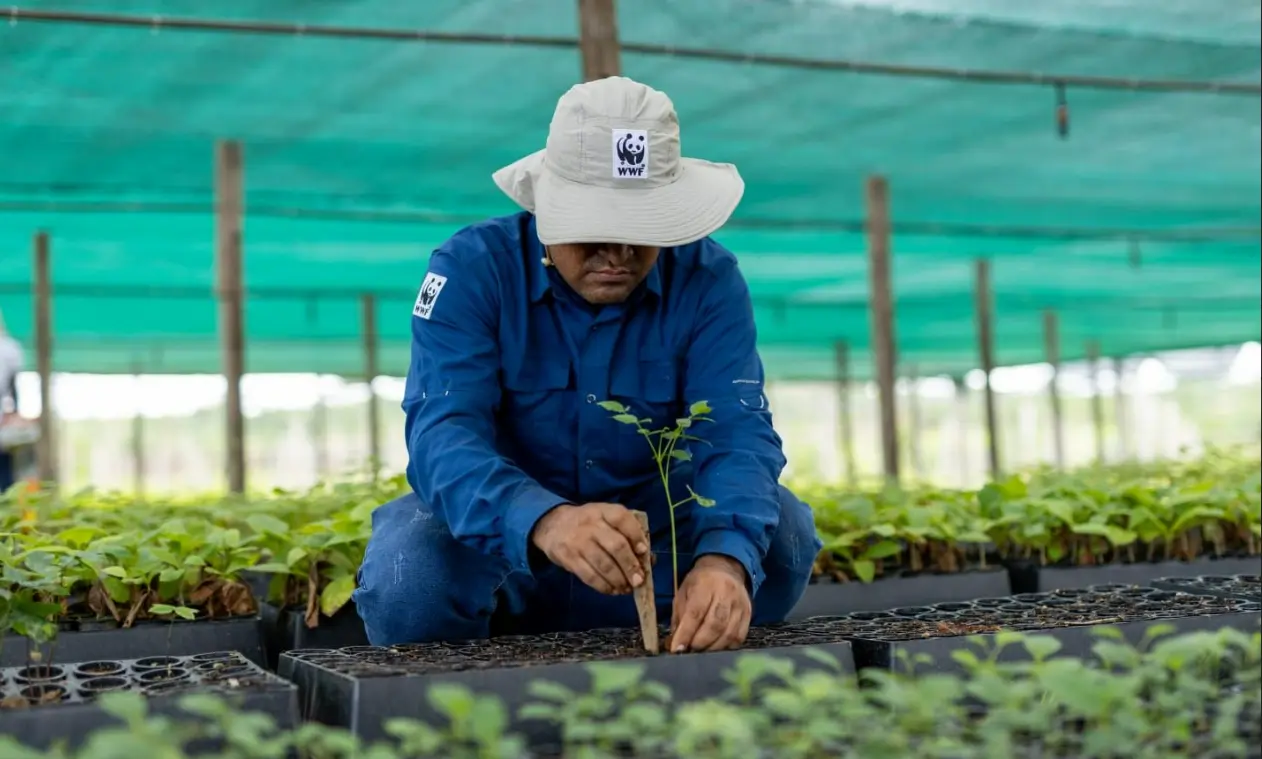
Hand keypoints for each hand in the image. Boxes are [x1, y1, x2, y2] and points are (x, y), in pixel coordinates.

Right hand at [531, 502, 649, 594]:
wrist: (552, 525)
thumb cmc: (588, 524)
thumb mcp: (605, 519)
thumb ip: (626, 534)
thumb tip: (648, 560)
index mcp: (603, 511)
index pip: (622, 518)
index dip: (636, 535)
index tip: (644, 551)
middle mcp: (591, 524)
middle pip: (616, 545)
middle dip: (630, 565)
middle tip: (639, 580)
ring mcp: (578, 542)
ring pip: (603, 564)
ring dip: (619, 579)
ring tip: (627, 588)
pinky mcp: (568, 558)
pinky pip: (589, 576)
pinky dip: (604, 586)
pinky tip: (613, 590)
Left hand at [669, 555, 751, 652]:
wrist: (725, 569)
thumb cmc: (700, 583)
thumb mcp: (683, 593)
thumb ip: (679, 618)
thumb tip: (675, 645)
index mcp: (705, 585)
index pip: (696, 613)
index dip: (686, 633)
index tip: (677, 649)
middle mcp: (726, 593)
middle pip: (714, 625)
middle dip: (699, 643)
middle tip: (689, 652)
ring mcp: (740, 604)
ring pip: (728, 634)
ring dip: (712, 648)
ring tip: (701, 652)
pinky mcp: (748, 614)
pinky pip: (739, 637)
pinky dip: (726, 647)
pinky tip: (716, 648)